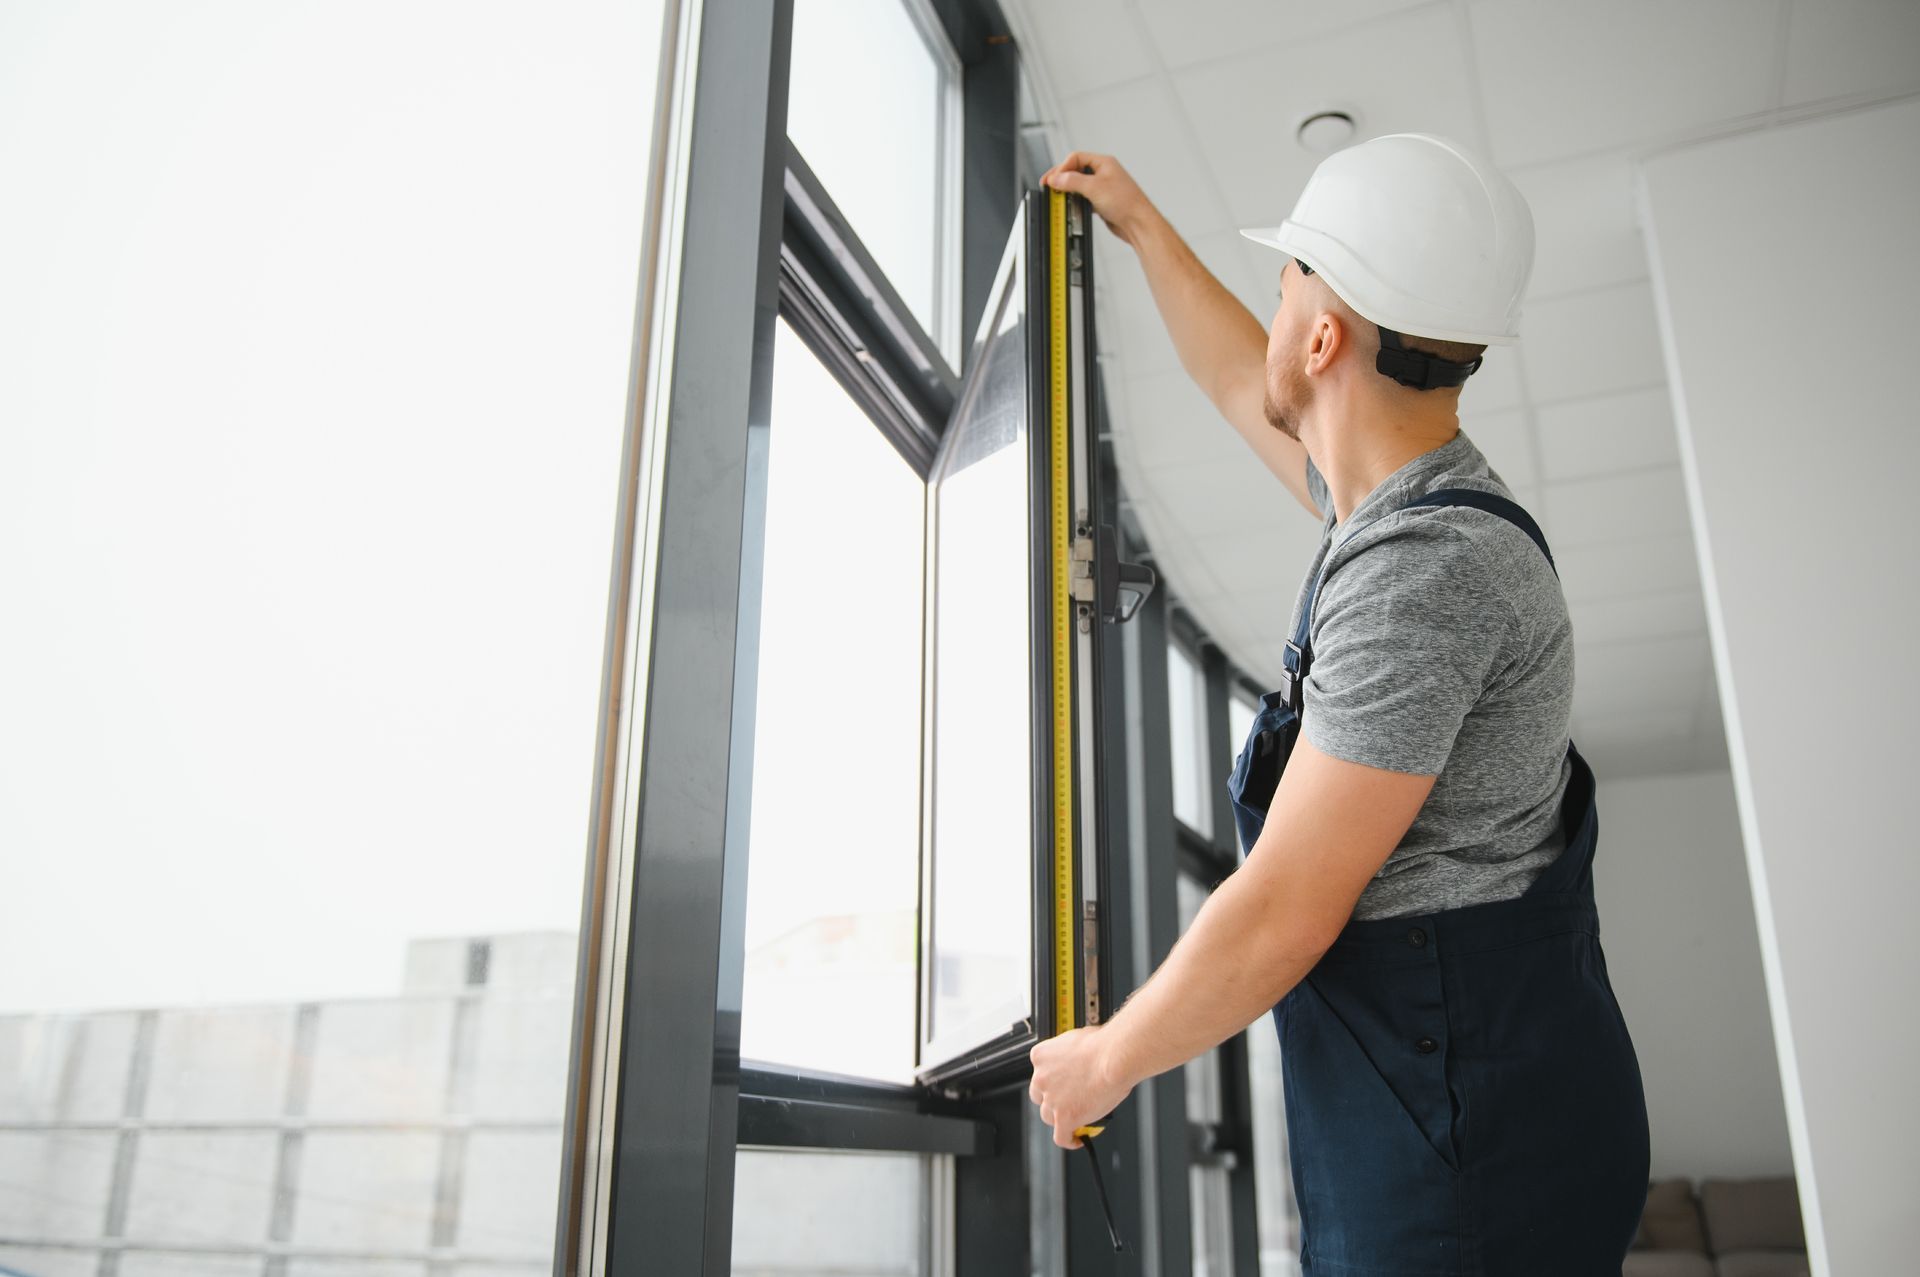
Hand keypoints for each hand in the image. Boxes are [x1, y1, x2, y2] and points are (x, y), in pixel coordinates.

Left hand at [1028, 1025, 1133, 1148]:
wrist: (1114, 1057)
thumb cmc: (1104, 1045)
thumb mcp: (1077, 1041)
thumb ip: (1070, 1056)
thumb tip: (1079, 1062)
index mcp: (1041, 1056)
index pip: (1040, 1073)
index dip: (1052, 1081)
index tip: (1061, 1085)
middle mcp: (1041, 1078)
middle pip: (1040, 1096)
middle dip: (1052, 1100)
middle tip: (1068, 1101)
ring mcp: (1052, 1099)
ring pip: (1048, 1117)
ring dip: (1059, 1119)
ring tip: (1075, 1120)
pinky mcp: (1064, 1118)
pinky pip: (1061, 1137)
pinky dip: (1068, 1140)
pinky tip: (1077, 1139)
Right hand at [1039, 152, 1160, 246]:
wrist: (1138, 223)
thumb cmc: (1126, 202)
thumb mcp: (1094, 187)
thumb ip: (1072, 181)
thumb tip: (1056, 179)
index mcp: (1103, 162)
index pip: (1075, 158)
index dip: (1062, 168)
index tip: (1052, 180)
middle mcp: (1103, 173)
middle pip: (1075, 170)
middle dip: (1061, 178)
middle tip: (1049, 186)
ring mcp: (1102, 187)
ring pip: (1078, 184)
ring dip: (1068, 190)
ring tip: (1058, 196)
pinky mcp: (1101, 201)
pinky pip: (1083, 197)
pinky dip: (1075, 200)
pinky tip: (1071, 205)